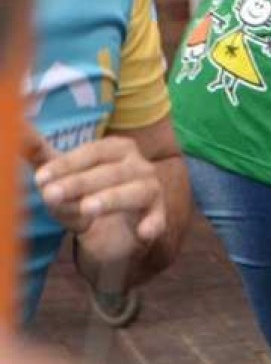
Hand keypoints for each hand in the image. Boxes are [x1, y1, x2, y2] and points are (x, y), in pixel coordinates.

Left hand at [32, 134, 167, 255]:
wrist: (113, 230)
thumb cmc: (86, 193)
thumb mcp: (63, 175)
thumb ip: (42, 155)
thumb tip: (18, 131)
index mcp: (117, 148)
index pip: (92, 152)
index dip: (66, 165)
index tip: (40, 179)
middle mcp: (139, 165)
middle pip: (111, 172)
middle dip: (79, 184)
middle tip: (51, 195)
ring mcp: (152, 189)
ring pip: (136, 191)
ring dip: (112, 199)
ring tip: (87, 208)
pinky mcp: (158, 215)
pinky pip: (159, 219)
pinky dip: (154, 224)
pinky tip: (143, 232)